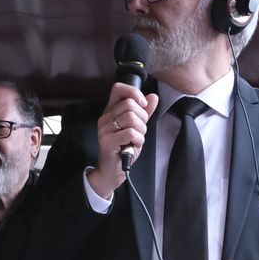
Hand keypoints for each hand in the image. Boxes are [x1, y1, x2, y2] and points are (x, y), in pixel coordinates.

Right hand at [87, 82, 158, 198]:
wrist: (112, 171)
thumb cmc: (123, 149)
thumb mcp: (136, 128)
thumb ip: (144, 112)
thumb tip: (153, 97)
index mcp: (111, 111)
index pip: (119, 88)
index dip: (134, 92)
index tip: (144, 104)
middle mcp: (105, 117)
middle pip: (130, 104)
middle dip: (143, 118)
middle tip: (140, 130)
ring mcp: (104, 129)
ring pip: (131, 118)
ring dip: (141, 130)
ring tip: (136, 139)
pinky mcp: (107, 141)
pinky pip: (130, 133)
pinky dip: (138, 140)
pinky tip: (134, 145)